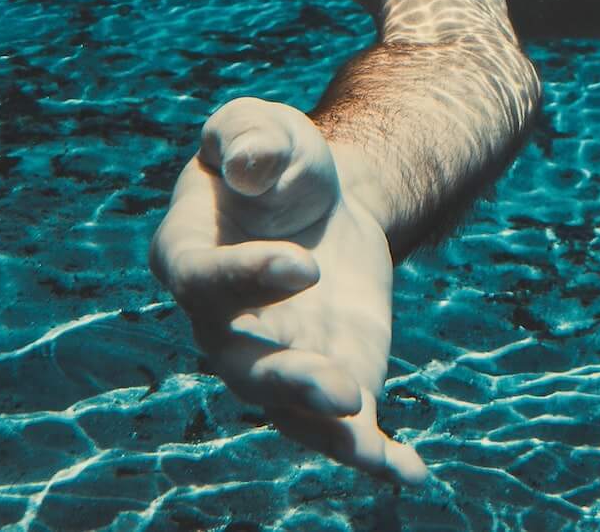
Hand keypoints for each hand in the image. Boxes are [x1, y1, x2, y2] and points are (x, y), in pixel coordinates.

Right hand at [149, 97, 426, 484]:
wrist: (318, 194)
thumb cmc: (273, 159)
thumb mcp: (258, 126)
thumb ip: (246, 135)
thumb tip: (252, 163)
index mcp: (189, 258)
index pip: (206, 282)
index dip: (249, 277)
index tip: (304, 263)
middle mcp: (223, 325)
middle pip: (244, 368)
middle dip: (289, 382)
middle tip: (339, 386)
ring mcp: (274, 359)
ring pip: (289, 409)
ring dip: (325, 428)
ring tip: (368, 442)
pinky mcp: (328, 372)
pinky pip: (342, 428)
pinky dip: (374, 453)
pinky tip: (410, 472)